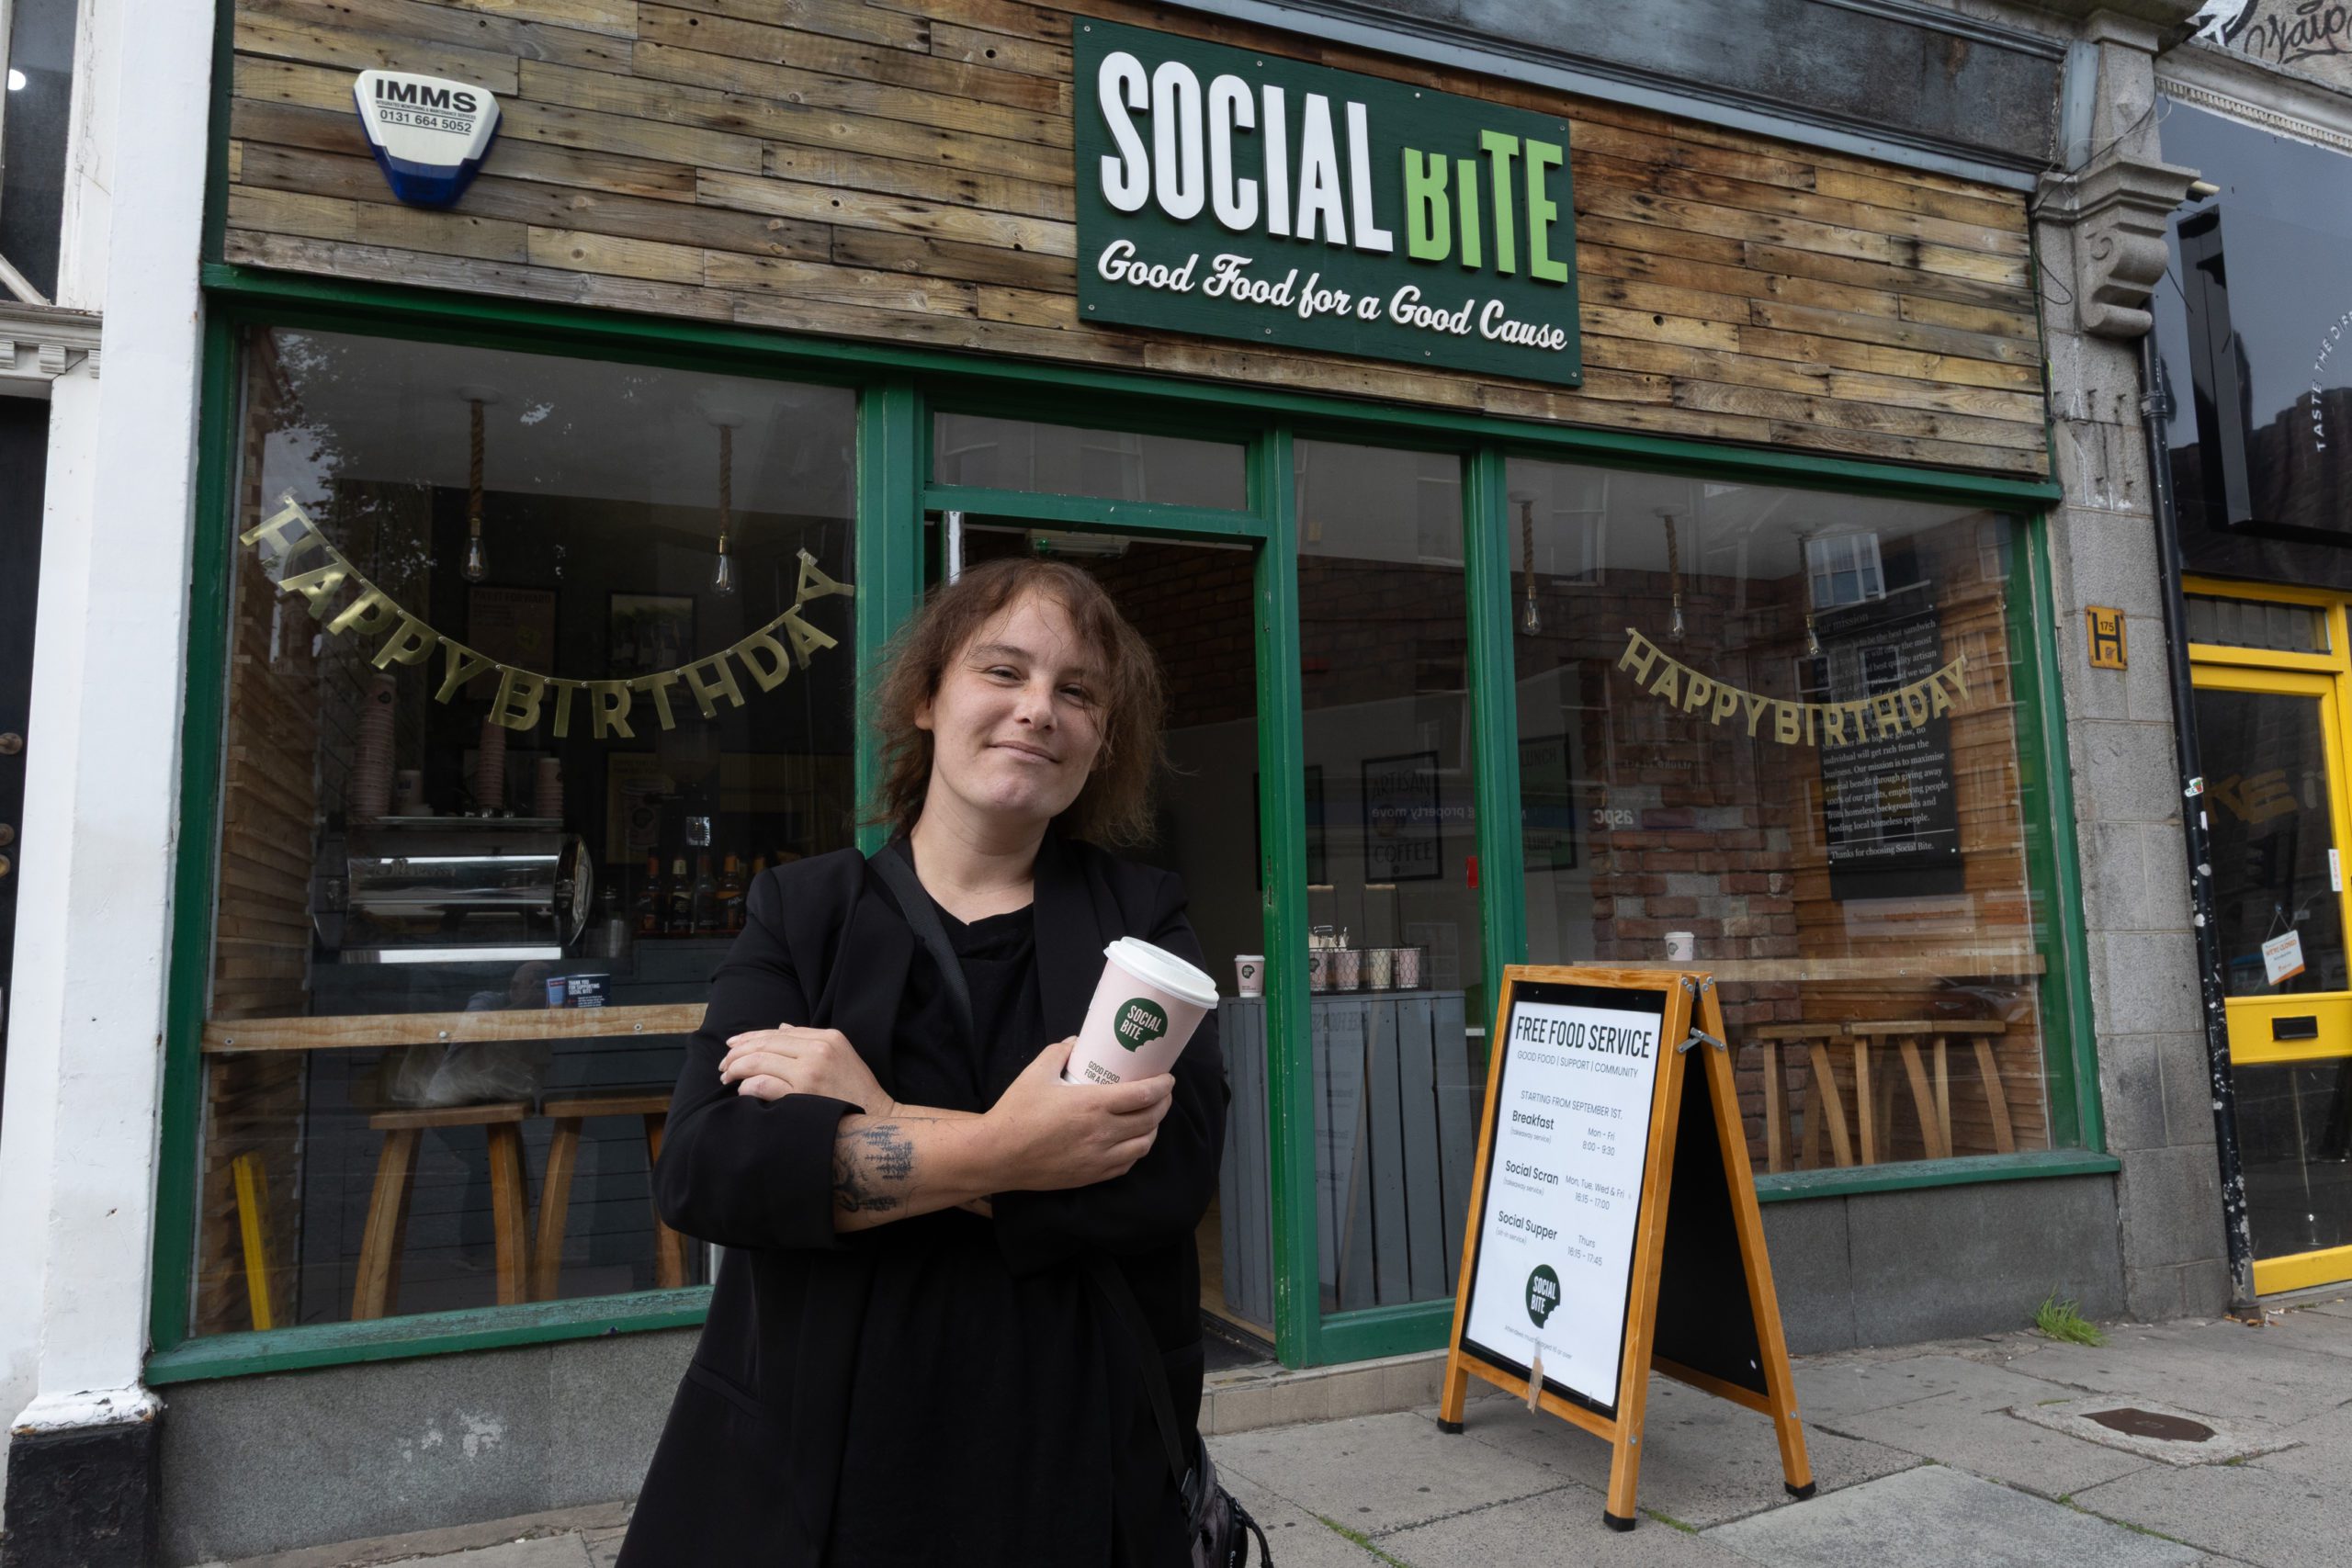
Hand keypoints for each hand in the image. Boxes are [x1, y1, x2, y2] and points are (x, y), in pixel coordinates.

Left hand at [720, 1025, 888, 1112]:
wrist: (877, 1120)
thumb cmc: (857, 1091)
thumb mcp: (841, 1054)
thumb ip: (811, 1039)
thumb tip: (780, 1028)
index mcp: (827, 1037)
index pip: (776, 1032)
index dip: (749, 1038)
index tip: (732, 1046)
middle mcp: (818, 1050)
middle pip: (764, 1044)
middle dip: (737, 1053)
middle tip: (723, 1065)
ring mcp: (810, 1072)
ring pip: (759, 1062)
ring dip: (737, 1069)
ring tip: (727, 1078)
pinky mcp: (802, 1094)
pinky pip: (763, 1085)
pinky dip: (747, 1087)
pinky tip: (742, 1091)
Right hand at [983, 1039, 1172, 1191]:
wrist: (998, 1154)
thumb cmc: (1016, 1112)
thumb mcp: (1036, 1072)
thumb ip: (1059, 1052)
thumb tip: (1077, 1042)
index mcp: (1093, 1104)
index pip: (1143, 1095)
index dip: (1162, 1086)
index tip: (1168, 1079)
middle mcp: (1102, 1132)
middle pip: (1150, 1119)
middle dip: (1163, 1105)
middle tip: (1163, 1094)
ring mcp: (1099, 1157)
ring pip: (1143, 1145)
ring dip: (1153, 1129)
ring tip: (1151, 1118)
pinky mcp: (1092, 1175)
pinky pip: (1126, 1165)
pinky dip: (1136, 1151)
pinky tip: (1132, 1142)